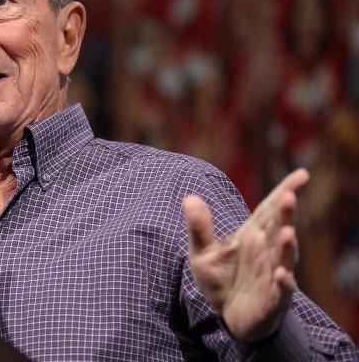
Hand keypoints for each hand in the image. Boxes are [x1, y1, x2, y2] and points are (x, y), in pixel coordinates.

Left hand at [183, 168, 309, 342]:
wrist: (229, 318)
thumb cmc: (222, 281)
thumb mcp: (202, 253)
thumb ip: (199, 228)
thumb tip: (189, 197)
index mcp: (253, 236)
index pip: (270, 210)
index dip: (285, 191)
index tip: (302, 174)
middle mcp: (266, 252)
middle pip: (278, 229)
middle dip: (285, 214)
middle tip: (289, 196)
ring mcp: (272, 275)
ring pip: (283, 257)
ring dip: (286, 246)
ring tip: (286, 233)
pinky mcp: (271, 299)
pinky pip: (280, 290)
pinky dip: (282, 282)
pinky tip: (280, 273)